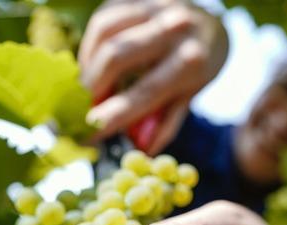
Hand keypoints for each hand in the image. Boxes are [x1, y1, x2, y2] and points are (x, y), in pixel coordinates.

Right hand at [80, 0, 227, 153]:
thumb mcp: (188, 98)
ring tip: (87, 89)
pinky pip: (102, 21)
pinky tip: (94, 66)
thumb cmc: (196, 69)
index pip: (143, 93)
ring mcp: (155, 6)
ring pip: (103, 34)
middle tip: (74, 111)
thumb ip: (164, 122)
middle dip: (89, 88)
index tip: (84, 135)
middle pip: (115, 57)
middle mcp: (174, 28)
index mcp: (192, 61)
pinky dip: (91, 48)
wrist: (212, 25)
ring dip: (88, 66)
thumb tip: (139, 148)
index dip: (109, 116)